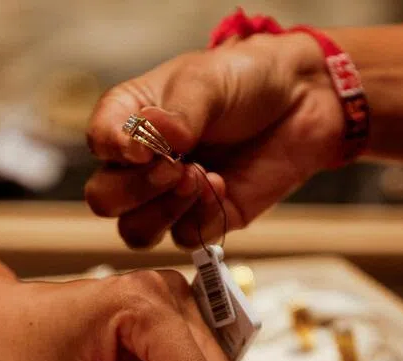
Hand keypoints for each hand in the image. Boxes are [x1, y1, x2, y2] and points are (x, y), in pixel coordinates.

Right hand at [84, 33, 342, 248]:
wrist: (303, 100)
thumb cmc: (246, 79)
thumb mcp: (207, 81)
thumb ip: (178, 112)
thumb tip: (155, 137)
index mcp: (129, 120)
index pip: (98, 143)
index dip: (113, 151)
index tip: (142, 147)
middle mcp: (141, 163)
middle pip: (106, 199)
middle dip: (136, 190)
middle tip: (174, 166)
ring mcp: (170, 196)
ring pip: (136, 232)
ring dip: (163, 211)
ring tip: (199, 177)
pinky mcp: (204, 219)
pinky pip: (185, 238)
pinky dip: (202, 217)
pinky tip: (223, 185)